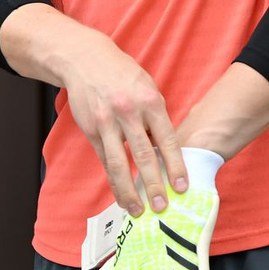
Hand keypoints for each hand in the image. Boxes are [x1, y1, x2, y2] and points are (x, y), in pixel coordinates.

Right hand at [60, 30, 186, 217]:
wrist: (86, 59)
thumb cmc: (123, 75)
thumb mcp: (147, 88)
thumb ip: (156, 118)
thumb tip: (164, 153)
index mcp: (150, 101)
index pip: (167, 140)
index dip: (175, 166)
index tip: (182, 187)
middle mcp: (128, 112)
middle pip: (143, 155)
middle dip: (154, 185)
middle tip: (162, 207)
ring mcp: (106, 121)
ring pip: (119, 163)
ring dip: (129, 190)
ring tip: (138, 210)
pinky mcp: (91, 128)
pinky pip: (104, 159)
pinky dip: (112, 179)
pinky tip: (120, 194)